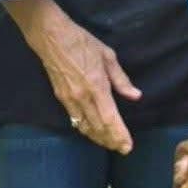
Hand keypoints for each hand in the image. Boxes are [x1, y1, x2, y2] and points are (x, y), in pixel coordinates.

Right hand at [23, 6, 140, 154]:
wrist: (52, 37)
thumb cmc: (82, 42)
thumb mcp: (108, 56)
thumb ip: (121, 79)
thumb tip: (135, 96)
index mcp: (97, 86)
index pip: (110, 119)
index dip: (120, 135)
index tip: (128, 146)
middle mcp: (83, 97)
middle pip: (99, 128)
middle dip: (112, 141)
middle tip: (123, 149)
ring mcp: (70, 99)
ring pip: (86, 127)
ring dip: (99, 139)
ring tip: (110, 145)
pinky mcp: (61, 98)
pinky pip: (75, 120)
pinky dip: (86, 130)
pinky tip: (93, 133)